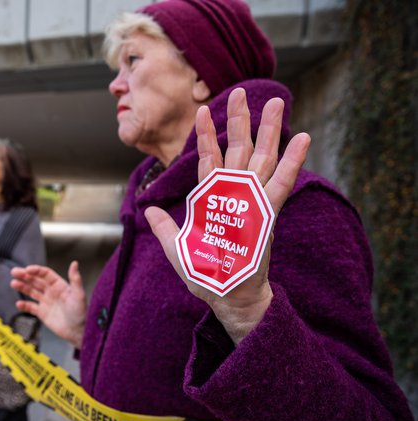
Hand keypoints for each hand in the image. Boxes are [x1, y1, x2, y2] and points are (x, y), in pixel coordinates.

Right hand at [11, 261, 86, 348]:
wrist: (79, 331)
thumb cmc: (82, 312)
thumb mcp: (79, 295)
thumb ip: (75, 279)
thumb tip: (75, 263)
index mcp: (59, 285)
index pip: (45, 274)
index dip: (36, 271)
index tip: (27, 269)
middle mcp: (52, 292)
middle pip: (36, 281)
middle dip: (25, 276)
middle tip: (14, 272)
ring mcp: (46, 302)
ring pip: (31, 292)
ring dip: (22, 287)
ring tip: (13, 283)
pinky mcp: (43, 313)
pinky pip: (31, 307)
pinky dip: (24, 305)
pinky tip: (18, 303)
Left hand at [145, 88, 309, 343]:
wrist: (228, 297)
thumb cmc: (205, 275)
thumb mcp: (177, 249)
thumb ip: (165, 227)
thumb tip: (149, 209)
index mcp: (211, 199)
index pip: (208, 159)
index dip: (206, 135)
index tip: (202, 110)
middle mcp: (232, 195)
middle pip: (237, 149)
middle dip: (239, 121)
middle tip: (241, 92)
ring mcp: (251, 202)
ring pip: (260, 158)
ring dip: (268, 131)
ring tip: (274, 102)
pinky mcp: (267, 214)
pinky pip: (280, 183)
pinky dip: (291, 161)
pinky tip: (301, 138)